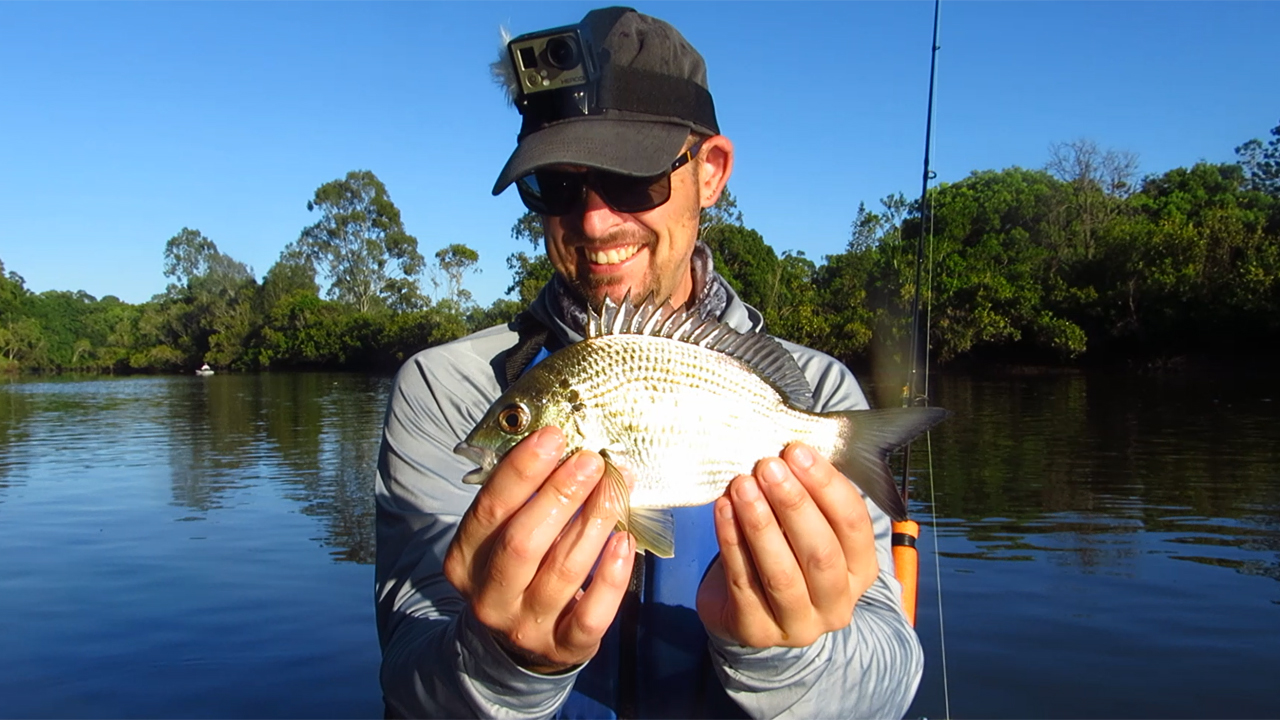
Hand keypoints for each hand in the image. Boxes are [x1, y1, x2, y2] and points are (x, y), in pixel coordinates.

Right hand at [443, 426, 635, 672]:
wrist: (519, 644)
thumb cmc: (517, 569)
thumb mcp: (502, 536)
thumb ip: (522, 499)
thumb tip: (564, 446)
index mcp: (465, 561)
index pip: (489, 511)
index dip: (521, 472)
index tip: (553, 437)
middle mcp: (490, 597)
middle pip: (523, 542)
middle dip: (560, 495)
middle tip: (591, 461)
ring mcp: (526, 627)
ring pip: (563, 571)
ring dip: (594, 522)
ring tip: (616, 486)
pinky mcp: (563, 648)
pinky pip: (592, 614)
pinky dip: (611, 576)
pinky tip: (625, 541)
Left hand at [696, 443, 878, 647]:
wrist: (749, 608)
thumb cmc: (784, 551)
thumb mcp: (807, 526)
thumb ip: (808, 494)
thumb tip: (787, 450)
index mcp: (860, 570)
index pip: (853, 524)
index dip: (826, 485)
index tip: (797, 451)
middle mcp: (837, 602)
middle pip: (820, 552)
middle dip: (793, 504)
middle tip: (767, 466)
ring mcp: (798, 624)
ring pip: (781, 572)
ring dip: (760, 524)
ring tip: (741, 485)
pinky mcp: (757, 631)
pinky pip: (743, 582)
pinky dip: (731, 543)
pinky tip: (722, 510)